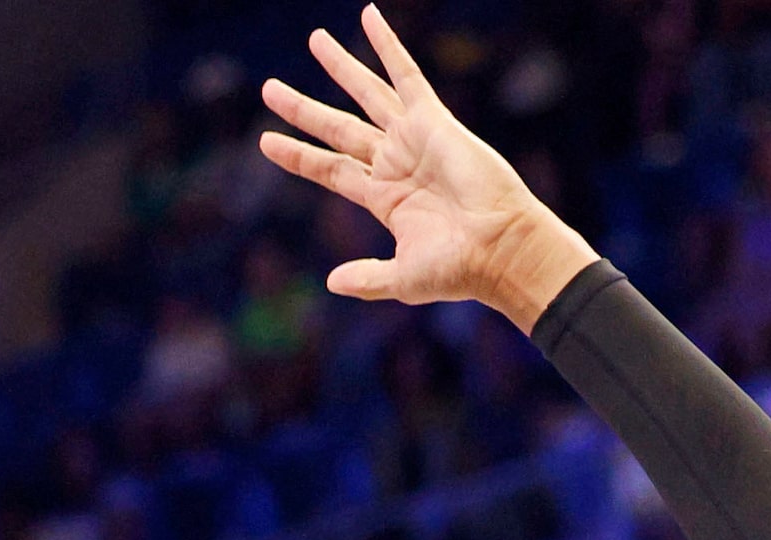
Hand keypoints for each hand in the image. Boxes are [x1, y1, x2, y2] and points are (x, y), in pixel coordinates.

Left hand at [258, 7, 597, 327]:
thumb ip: (369, 278)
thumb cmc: (462, 269)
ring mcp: (413, 140)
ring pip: (367, 95)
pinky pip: (406, 76)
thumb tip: (333, 283)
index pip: (330, 170)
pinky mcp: (433, 123)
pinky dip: (387, 46)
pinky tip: (368, 16)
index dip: (298, 155)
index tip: (266, 142)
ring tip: (314, 40)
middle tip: (269, 89)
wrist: (503, 248)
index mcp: (385, 199)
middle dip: (304, 109)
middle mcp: (395, 164)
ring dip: (340, 67)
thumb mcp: (406, 278)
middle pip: (339, 129)